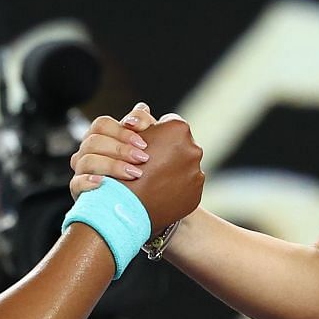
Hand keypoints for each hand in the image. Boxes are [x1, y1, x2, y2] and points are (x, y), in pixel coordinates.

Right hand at [70, 103, 156, 198]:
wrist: (139, 197)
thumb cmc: (141, 164)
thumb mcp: (146, 141)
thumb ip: (143, 122)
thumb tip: (139, 110)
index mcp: (100, 135)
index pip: (101, 125)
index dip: (121, 132)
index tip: (143, 143)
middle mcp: (87, 150)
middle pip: (93, 141)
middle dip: (120, 149)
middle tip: (142, 159)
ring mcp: (81, 170)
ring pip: (86, 161)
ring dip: (111, 165)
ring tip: (133, 173)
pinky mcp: (79, 191)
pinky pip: (76, 183)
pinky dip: (88, 182)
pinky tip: (103, 183)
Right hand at [121, 112, 202, 232]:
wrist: (124, 210)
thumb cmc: (122, 169)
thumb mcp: (128, 138)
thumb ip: (141, 121)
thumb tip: (145, 108)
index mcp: (178, 129)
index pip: (168, 122)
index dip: (153, 131)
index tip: (144, 143)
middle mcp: (193, 148)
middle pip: (178, 143)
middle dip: (164, 150)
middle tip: (146, 162)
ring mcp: (196, 172)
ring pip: (183, 165)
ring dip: (170, 170)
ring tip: (151, 179)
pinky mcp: (195, 193)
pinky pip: (186, 185)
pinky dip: (174, 187)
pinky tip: (158, 192)